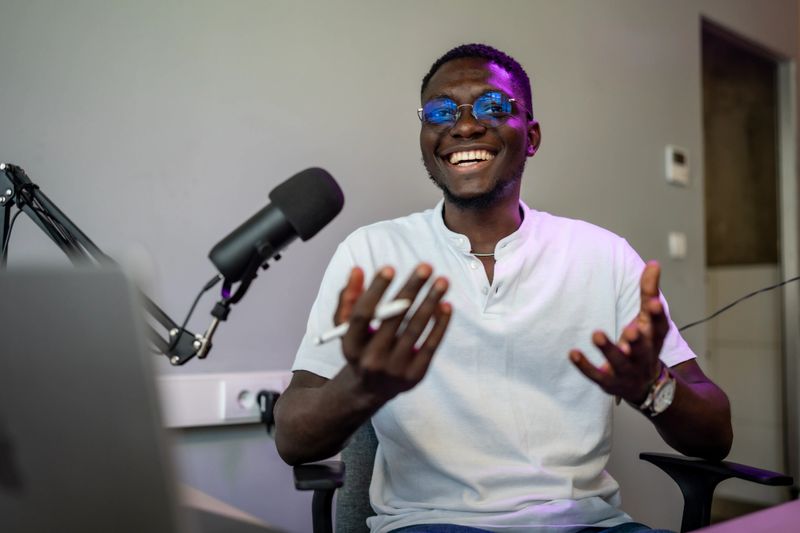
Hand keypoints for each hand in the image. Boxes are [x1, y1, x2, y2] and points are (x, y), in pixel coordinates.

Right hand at [334, 264, 450, 402]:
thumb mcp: (346, 327)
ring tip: (443, 281)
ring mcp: (394, 369)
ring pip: (415, 330)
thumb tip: (358, 270)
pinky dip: (439, 324)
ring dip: (431, 302)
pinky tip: (446, 305)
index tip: (390, 267)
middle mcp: (371, 359)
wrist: (370, 389)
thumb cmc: (360, 347)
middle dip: (411, 290)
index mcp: (351, 345)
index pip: (363, 315)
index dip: (375, 291)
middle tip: (426, 266)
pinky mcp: (414, 375)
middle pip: (393, 319)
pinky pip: (430, 346)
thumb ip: (349, 298)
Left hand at [569, 261, 669, 404]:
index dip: (658, 315)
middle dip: (637, 340)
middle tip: (631, 329)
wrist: (645, 386)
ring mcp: (627, 372)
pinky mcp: (609, 382)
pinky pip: (596, 375)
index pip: (659, 327)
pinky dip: (584, 366)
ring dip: (609, 349)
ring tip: (597, 334)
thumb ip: (649, 292)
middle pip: (642, 349)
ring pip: (619, 362)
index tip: (654, 302)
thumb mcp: (649, 319)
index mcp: (655, 339)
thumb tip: (654, 263)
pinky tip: (572, 353)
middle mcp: (644, 357)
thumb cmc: (645, 344)